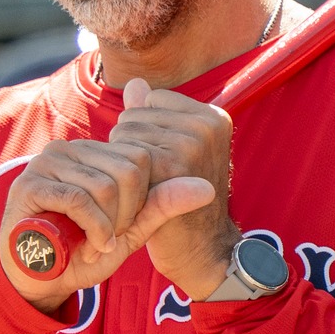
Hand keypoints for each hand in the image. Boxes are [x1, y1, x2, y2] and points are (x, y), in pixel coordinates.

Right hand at [0, 77, 219, 313]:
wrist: (39, 281)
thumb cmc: (83, 252)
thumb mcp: (131, 229)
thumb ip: (162, 205)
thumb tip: (207, 187)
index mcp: (93, 152)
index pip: (140, 157)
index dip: (141, 199)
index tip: (124, 227)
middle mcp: (69, 149)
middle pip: (127, 168)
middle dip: (127, 213)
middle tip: (109, 239)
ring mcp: (47, 163)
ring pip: (105, 185)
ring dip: (107, 227)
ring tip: (94, 244)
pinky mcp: (31, 184)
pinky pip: (79, 199)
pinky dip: (93, 229)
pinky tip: (89, 246)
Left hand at [110, 79, 239, 301]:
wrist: (202, 250)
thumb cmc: (185, 201)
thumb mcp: (177, 153)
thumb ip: (155, 116)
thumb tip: (135, 83)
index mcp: (213, 117)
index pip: (151, 99)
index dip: (145, 131)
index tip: (164, 161)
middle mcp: (205, 125)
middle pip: (134, 115)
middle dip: (133, 146)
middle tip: (156, 179)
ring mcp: (190, 143)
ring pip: (124, 133)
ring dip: (125, 162)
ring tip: (148, 187)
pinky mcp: (170, 165)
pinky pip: (122, 153)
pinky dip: (121, 176)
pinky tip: (137, 195)